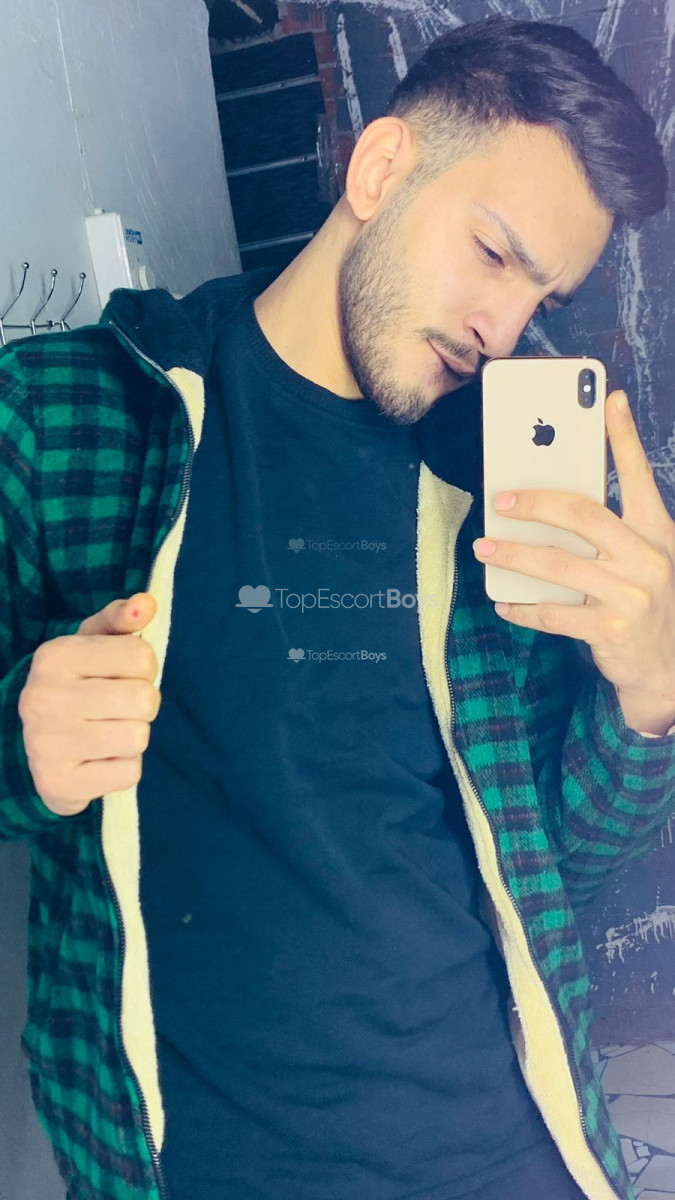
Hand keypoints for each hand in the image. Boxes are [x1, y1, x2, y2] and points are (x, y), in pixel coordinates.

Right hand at [18, 593, 161, 816]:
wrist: (39, 750)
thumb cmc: (78, 685)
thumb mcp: (94, 644)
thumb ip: (122, 619)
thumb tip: (146, 603)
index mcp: (54, 656)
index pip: (141, 656)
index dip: (144, 667)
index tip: (124, 675)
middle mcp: (45, 698)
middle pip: (144, 699)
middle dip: (142, 704)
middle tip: (119, 707)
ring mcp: (48, 744)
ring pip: (139, 737)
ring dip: (133, 736)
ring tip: (109, 732)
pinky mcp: (59, 783)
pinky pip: (129, 772)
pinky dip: (123, 768)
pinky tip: (100, 759)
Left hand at [472, 390, 674, 721]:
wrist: (668, 670)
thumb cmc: (645, 604)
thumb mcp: (643, 561)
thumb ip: (612, 532)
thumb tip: (551, 504)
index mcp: (658, 533)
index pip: (641, 476)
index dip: (624, 437)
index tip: (608, 398)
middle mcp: (649, 557)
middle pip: (585, 514)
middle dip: (537, 501)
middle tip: (500, 498)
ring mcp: (632, 594)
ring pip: (559, 563)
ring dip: (514, 554)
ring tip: (484, 547)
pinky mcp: (611, 629)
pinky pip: (554, 612)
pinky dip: (523, 607)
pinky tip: (503, 602)